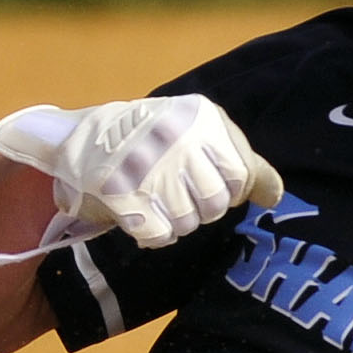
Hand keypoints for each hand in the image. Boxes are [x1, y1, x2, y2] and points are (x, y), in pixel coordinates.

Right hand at [0, 95, 282, 249]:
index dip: (227, 189)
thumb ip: (240, 162)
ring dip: (173, 222)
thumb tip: (277, 197)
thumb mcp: (197, 134)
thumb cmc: (149, 141)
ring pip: (188, 223)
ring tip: (154, 201)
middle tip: (173, 193)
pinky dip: (152, 233)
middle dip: (198, 209)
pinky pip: (160, 235)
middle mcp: (177, 137)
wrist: (76, 138)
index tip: (205, 183)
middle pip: (216, 205)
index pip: (242, 175)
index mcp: (201, 117)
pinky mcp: (121, 193)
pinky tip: (140, 215)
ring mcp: (148, 166)